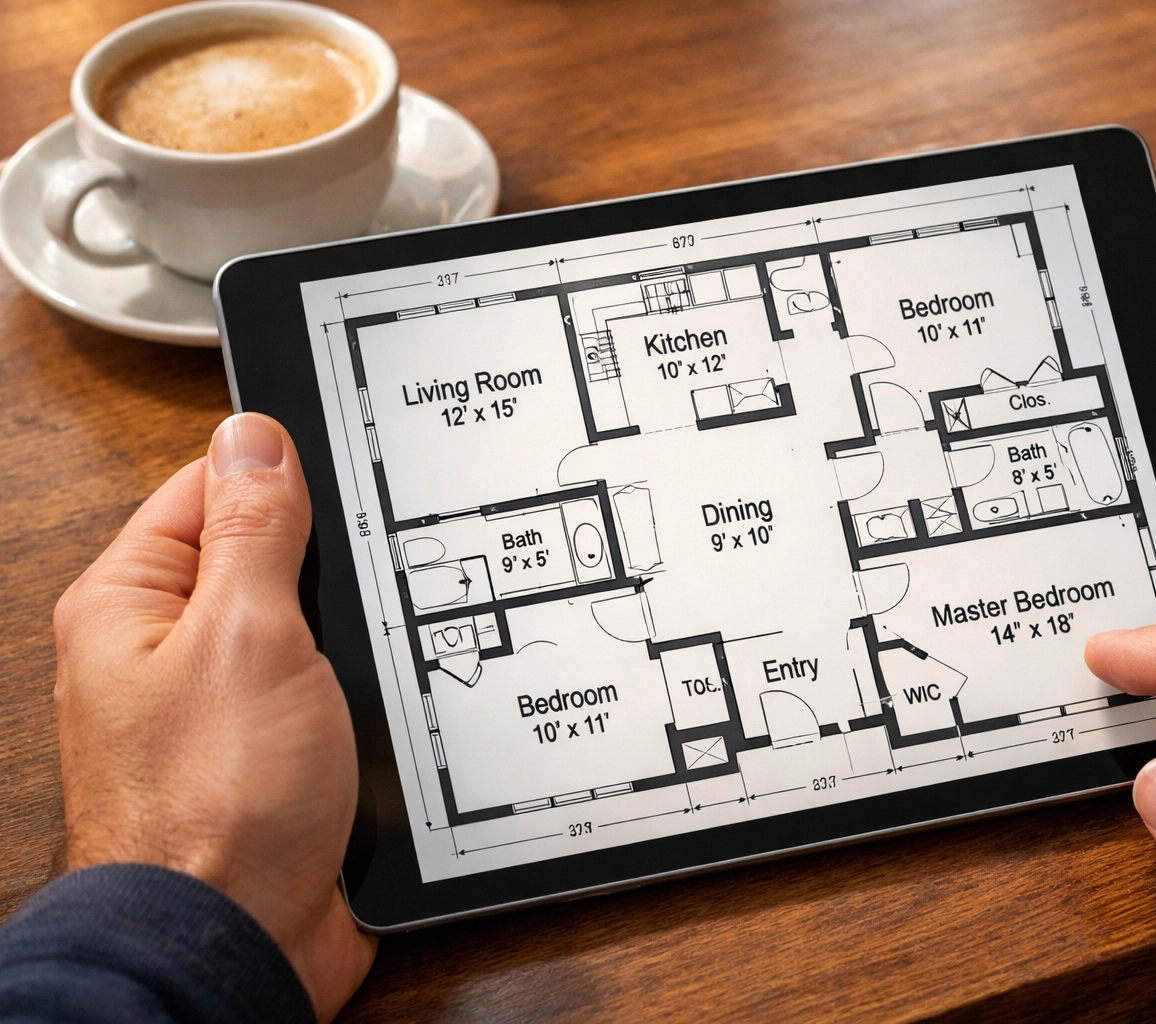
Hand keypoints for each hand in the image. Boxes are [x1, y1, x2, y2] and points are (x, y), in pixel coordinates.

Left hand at [52, 413, 375, 1020]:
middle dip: (328, 562)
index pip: (207, 488)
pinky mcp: (273, 752)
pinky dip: (362, 685)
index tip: (347, 466)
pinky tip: (387, 690)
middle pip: (263, 557)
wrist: (240, 939)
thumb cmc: (213, 803)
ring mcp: (222, 704)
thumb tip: (254, 439)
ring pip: (308, 627)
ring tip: (380, 637)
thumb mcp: (246, 632)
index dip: (280, 472)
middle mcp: (167, 650)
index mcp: (131, 603)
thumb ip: (253, 529)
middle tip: (376, 564)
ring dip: (352, 632)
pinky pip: (328, 689)